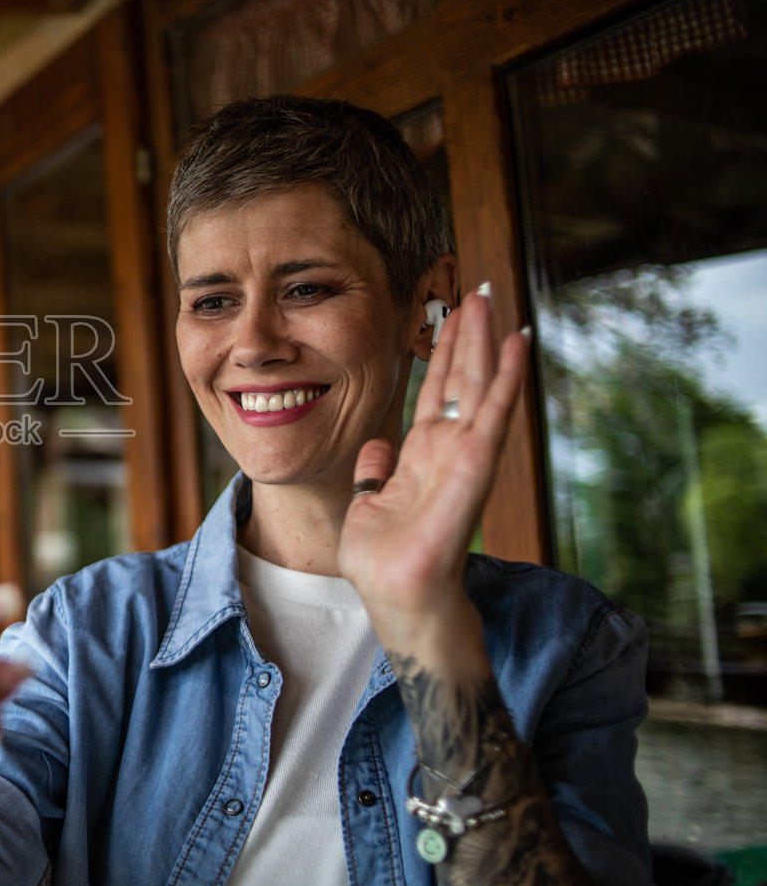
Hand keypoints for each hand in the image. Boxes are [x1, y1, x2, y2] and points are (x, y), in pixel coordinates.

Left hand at [337, 286, 529, 654]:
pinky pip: (493, 411)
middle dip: (468, 336)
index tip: (453, 319)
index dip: (445, 357)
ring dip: (486, 342)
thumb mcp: (368, 504)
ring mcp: (465, 455)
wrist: (396, 594)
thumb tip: (376, 449)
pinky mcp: (476, 464)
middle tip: (479, 291)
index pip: (437, 394)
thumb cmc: (383, 560)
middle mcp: (448, 450)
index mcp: (422, 456)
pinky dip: (506, 375)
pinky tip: (516, 342)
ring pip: (478, 385)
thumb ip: (376, 473)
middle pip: (460, 380)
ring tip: (493, 300)